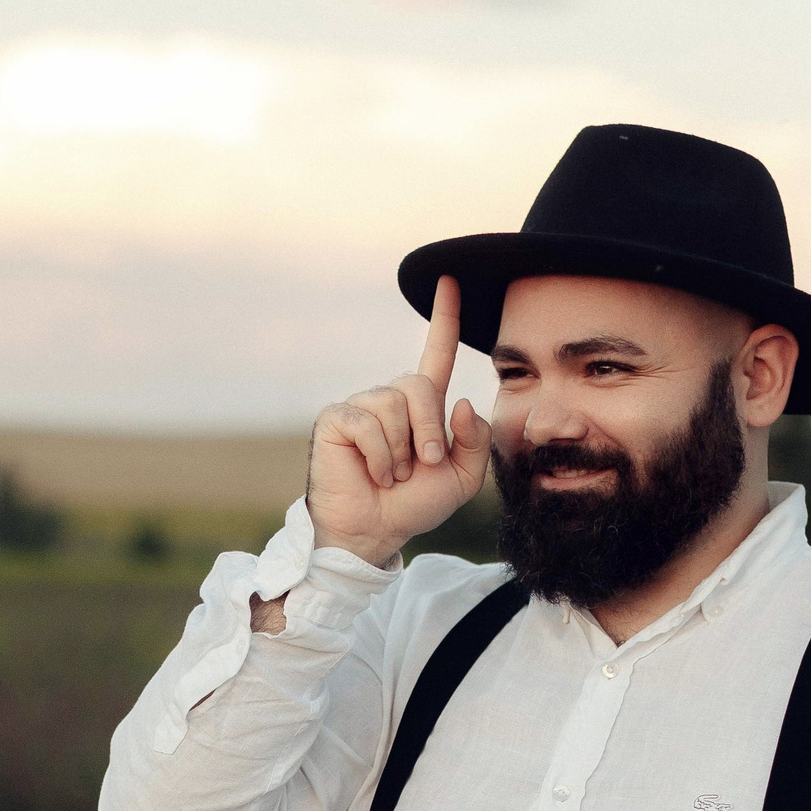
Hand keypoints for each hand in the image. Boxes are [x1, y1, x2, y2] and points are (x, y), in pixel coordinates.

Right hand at [305, 275, 491, 566]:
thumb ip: (475, 440)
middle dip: (430, 429)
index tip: (449, 279)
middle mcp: (391, 399)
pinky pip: (367, 423)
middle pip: (419, 386)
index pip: (436, 354)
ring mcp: (361, 407)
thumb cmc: (414, 506)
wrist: (374, 532)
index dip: (444, 318)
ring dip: (401, 451)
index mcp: (422, 407)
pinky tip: (373, 474)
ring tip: (391, 475)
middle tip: (425, 463)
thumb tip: (460, 400)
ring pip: (394, 406)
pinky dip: (379, 456)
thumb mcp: (463, 478)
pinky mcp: (335, 419)